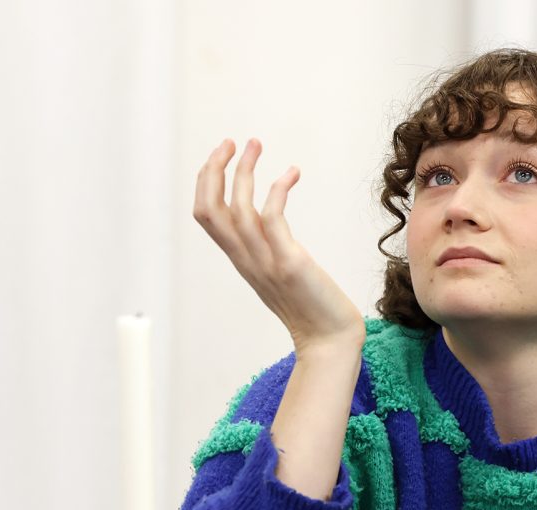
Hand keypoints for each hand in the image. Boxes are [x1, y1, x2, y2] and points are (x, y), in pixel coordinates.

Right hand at [193, 139, 364, 353]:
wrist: (330, 342)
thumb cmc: (313, 308)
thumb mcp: (280, 271)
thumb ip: (268, 247)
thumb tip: (269, 219)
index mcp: (241, 260)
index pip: (206, 215)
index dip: (208, 181)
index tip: (225, 154)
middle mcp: (246, 260)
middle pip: (209, 208)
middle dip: (214, 169)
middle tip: (232, 142)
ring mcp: (265, 263)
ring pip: (237, 208)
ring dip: (244, 169)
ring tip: (256, 144)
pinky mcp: (290, 264)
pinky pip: (272, 218)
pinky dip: (277, 189)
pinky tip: (291, 173)